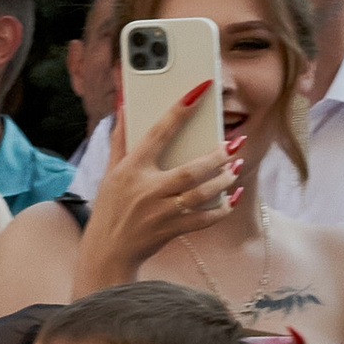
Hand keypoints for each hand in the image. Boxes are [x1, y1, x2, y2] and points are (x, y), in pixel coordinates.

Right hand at [78, 85, 237, 286]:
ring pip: (201, 195)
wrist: (107, 252)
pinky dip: (222, 209)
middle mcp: (146, 190)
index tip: (200, 90)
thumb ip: (120, 138)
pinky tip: (234, 196)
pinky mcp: (171, 230)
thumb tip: (124, 104)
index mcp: (130, 170)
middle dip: (216, 156)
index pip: (157, 133)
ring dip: (224, 180)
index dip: (179, 110)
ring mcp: (160, 213)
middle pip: (190, 171)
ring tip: (237, 166)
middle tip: (235, 143)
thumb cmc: (110, 207)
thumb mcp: (109, 172)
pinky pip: (204, 220)